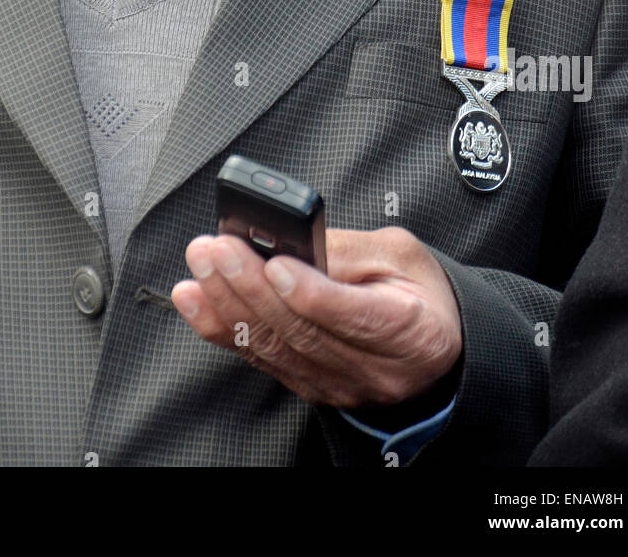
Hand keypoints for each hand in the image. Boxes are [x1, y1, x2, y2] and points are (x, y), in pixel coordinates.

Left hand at [170, 227, 462, 410]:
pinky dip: (223, 328)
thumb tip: (294, 241)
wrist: (430, 349)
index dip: (312, 294)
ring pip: (275, 348)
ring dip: (229, 304)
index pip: (357, 317)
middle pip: (304, 333)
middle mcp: (374, 370)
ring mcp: (339, 385)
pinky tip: (197, 301)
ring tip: (202, 266)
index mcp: (412, 333)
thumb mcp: (401, 254)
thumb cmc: (419, 294)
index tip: (277, 265)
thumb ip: (350, 249)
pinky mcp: (310, 386)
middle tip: (218, 249)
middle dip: (252, 286)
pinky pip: (261, 359)